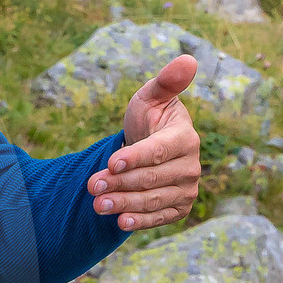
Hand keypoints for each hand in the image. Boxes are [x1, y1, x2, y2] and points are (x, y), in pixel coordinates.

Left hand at [87, 55, 201, 231]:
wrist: (148, 146)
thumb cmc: (148, 118)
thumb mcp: (150, 97)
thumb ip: (166, 81)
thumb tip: (188, 60)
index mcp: (184, 137)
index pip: (159, 150)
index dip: (136, 157)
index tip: (111, 162)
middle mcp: (190, 165)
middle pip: (152, 178)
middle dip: (120, 182)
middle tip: (91, 185)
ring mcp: (186, 189)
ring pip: (152, 200)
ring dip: (124, 204)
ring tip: (98, 204)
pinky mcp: (178, 208)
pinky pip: (159, 218)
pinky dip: (140, 222)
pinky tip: (120, 222)